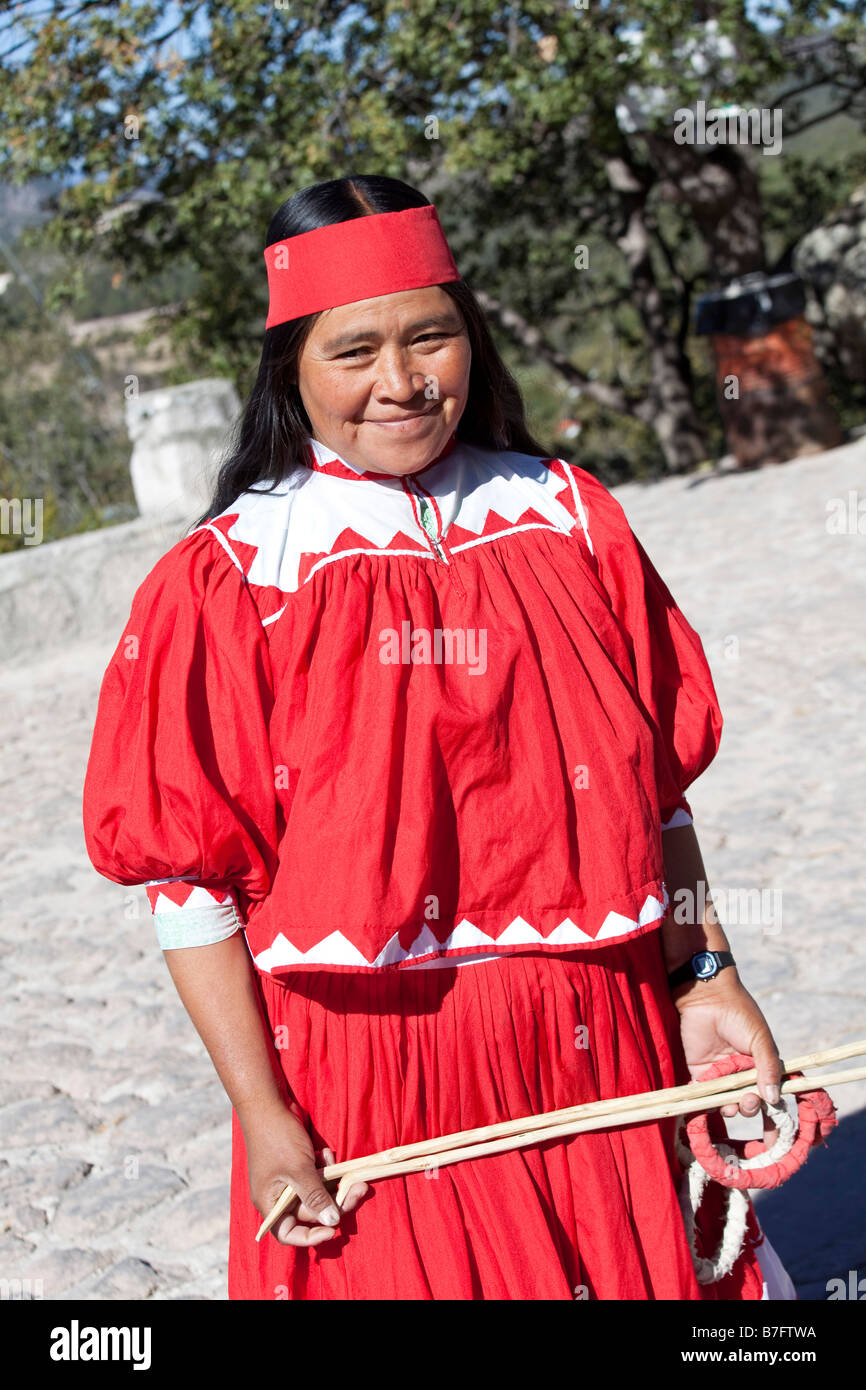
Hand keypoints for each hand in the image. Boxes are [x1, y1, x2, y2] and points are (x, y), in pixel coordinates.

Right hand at [240, 1101, 368, 1245]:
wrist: (269, 1103)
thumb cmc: (277, 1138)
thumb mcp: (298, 1170)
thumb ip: (315, 1198)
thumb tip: (333, 1222)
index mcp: (270, 1202)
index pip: (289, 1233)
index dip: (310, 1236)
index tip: (333, 1231)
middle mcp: (279, 1195)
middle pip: (311, 1211)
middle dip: (335, 1200)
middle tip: (360, 1188)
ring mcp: (289, 1178)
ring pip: (318, 1191)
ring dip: (332, 1180)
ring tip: (336, 1163)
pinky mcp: (298, 1164)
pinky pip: (317, 1174)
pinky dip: (325, 1166)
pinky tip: (324, 1152)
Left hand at [674, 975, 782, 1125]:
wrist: (706, 995)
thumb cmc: (739, 1013)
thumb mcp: (760, 1039)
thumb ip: (768, 1068)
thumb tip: (773, 1099)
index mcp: (761, 1066)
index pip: (771, 1095)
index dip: (774, 1116)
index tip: (775, 1138)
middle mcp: (742, 1074)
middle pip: (749, 1102)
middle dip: (750, 1106)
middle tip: (747, 1100)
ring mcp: (721, 1074)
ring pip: (726, 1102)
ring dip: (730, 1107)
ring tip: (731, 1101)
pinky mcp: (699, 1072)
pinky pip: (703, 1095)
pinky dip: (705, 1103)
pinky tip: (707, 1104)